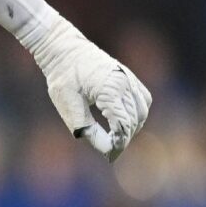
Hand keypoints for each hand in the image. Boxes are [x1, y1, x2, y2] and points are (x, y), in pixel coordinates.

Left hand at [29, 17, 151, 161]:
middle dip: (124, 138)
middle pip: (134, 120)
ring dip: (132, 127)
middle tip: (110, 150)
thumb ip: (86, 128)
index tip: (110, 158)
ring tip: (115, 137)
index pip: (123, 125)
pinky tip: (123, 121)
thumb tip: (105, 150)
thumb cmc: (62, 75)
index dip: (118, 144)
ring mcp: (130, 78)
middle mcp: (125, 82)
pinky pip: (143, 100)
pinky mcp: (130, 77)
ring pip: (142, 112)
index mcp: (110, 88)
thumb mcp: (67, 103)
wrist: (63, 48)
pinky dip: (137, 114)